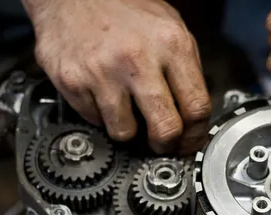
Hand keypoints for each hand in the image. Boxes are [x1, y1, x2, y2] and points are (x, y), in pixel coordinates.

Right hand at [23, 0, 210, 153]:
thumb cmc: (124, 10)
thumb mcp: (169, 27)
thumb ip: (186, 69)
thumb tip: (193, 115)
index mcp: (171, 44)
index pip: (197, 107)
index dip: (194, 135)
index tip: (188, 143)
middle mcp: (138, 59)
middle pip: (165, 128)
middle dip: (166, 145)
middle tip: (162, 143)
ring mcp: (103, 72)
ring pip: (126, 133)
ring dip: (129, 130)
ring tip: (127, 110)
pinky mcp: (73, 82)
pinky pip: (95, 120)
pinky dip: (101, 116)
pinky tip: (103, 95)